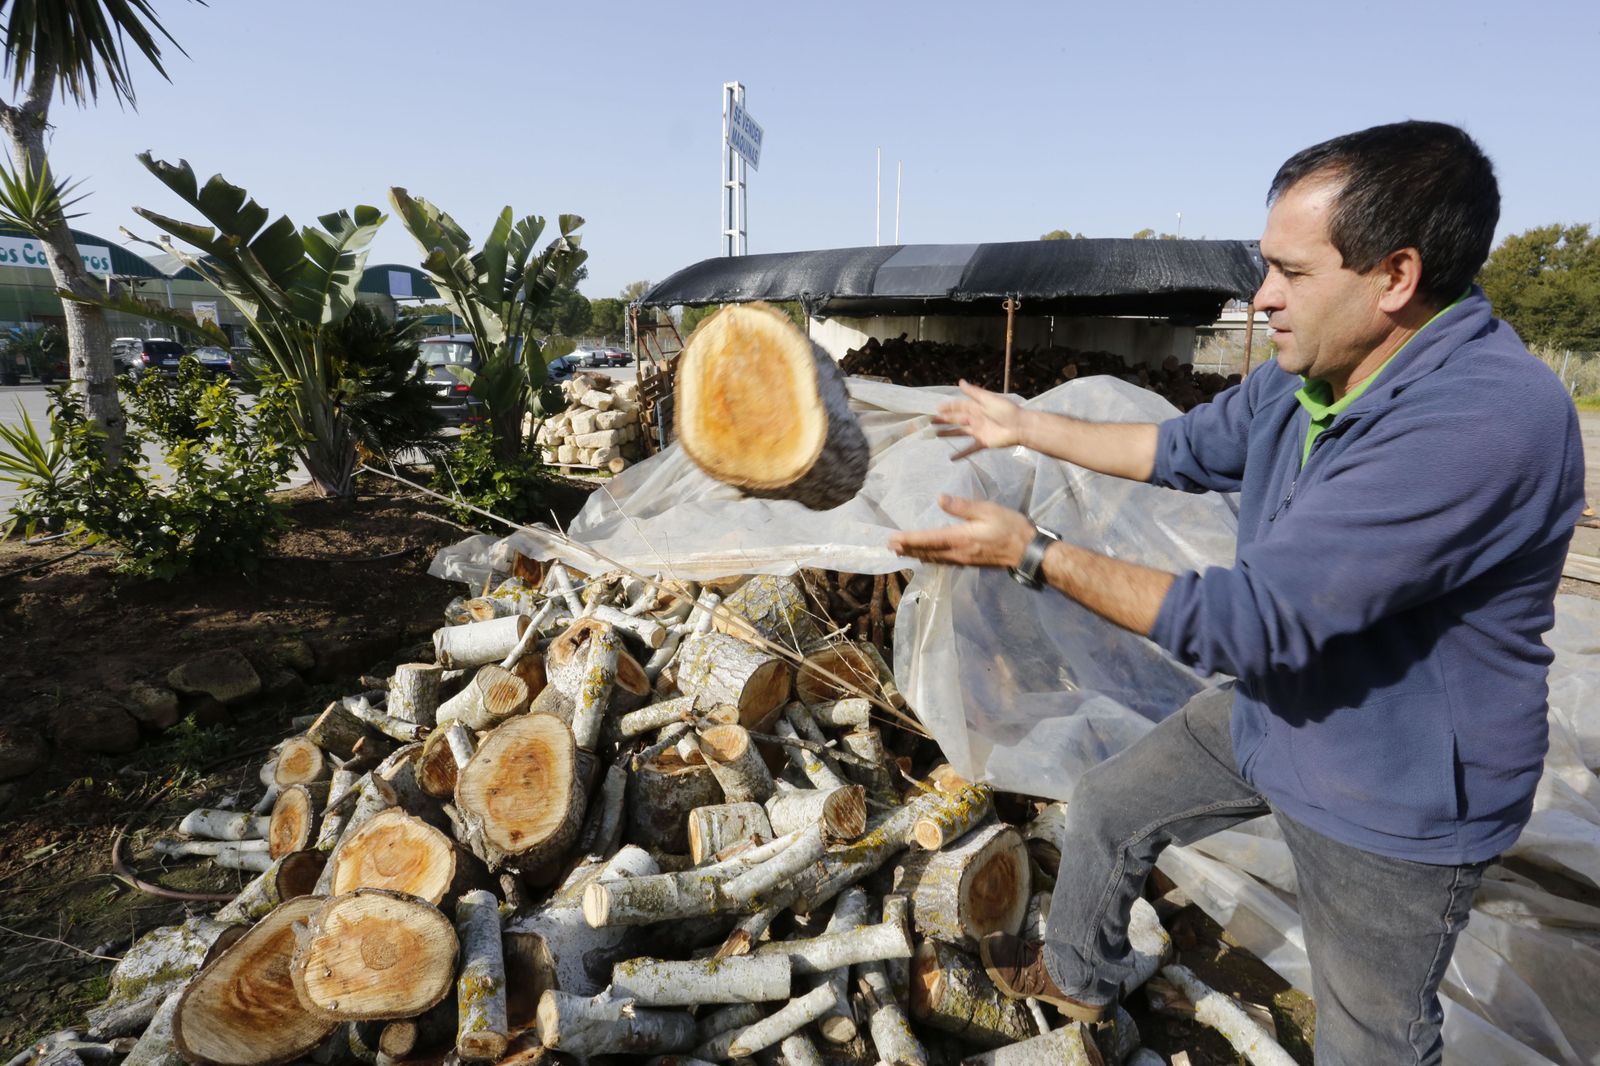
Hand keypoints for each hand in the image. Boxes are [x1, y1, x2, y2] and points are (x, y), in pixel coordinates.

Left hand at [888, 496, 1035, 568]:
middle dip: (907, 549)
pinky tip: (926, 557)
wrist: (1027, 551)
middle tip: (889, 547)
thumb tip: (940, 499)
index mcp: (960, 538)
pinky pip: (943, 561)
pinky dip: (930, 558)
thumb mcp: (988, 510)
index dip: (909, 540)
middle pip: (927, 552)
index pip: (928, 540)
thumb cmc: (1010, 528)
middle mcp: (957, 553)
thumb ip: (963, 507)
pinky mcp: (969, 562)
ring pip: (934, 558)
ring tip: (902, 552)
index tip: (892, 540)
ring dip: (916, 555)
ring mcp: (963, 560)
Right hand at [933, 380, 1027, 459]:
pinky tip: (951, 458)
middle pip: (957, 419)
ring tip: (936, 434)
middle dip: (944, 420)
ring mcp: (979, 431)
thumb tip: (960, 381)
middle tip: (931, 422)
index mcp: (977, 408)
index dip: (949, 407)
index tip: (937, 409)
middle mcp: (976, 419)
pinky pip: (969, 449)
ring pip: (960, 433)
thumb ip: (974, 392)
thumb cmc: (1006, 410)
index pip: (959, 406)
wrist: (1020, 426)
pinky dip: (961, 454)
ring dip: (948, 433)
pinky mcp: (983, 443)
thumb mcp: (988, 399)